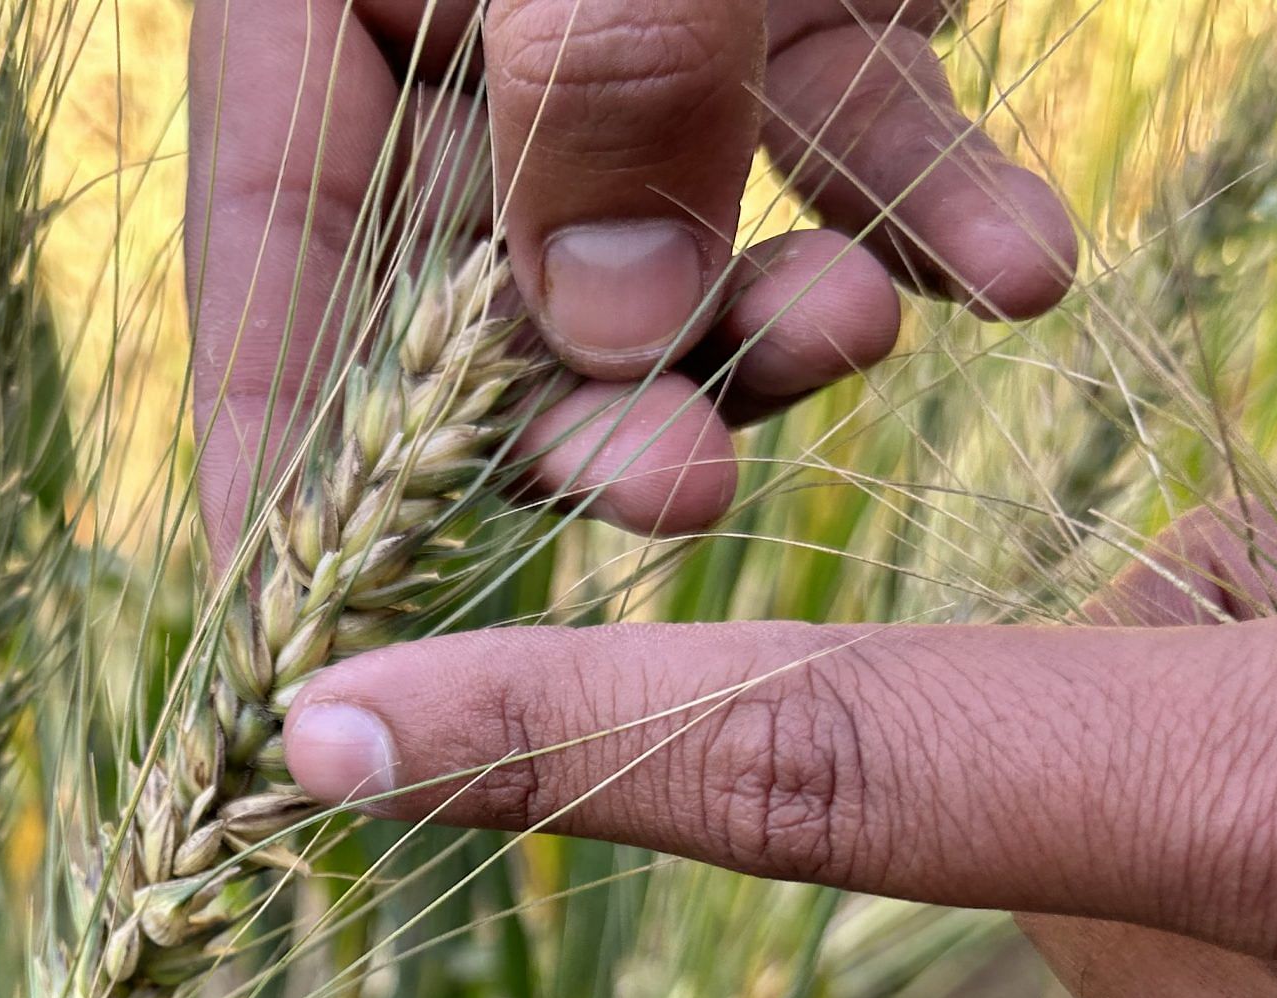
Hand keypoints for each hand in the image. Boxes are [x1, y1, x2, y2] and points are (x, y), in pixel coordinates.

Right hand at [187, 0, 1076, 553]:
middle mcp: (455, 37)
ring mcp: (625, 28)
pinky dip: (924, 207)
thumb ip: (590, 88)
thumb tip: (600, 344)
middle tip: (689, 490)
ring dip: (775, 327)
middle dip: (588, 419)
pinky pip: (841, 144)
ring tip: (873, 329)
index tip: (308, 655)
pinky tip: (1012, 264)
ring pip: (669, 253)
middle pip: (477, 311)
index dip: (287, 479)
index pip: (264, 284)